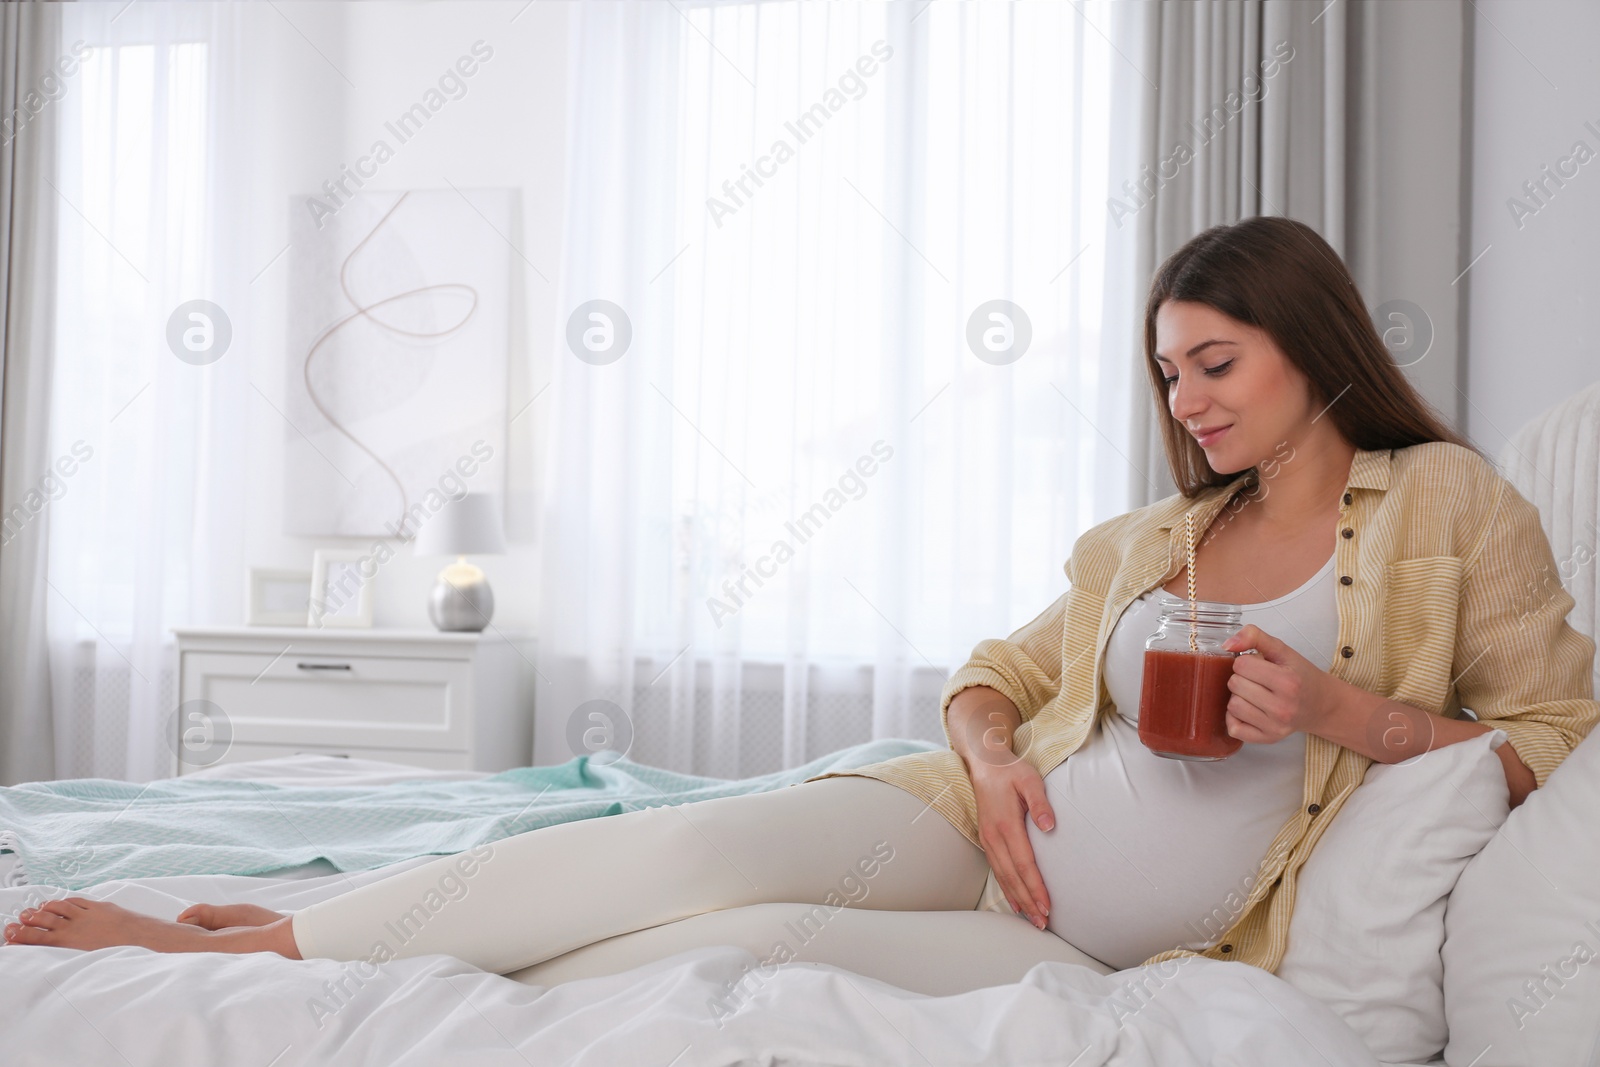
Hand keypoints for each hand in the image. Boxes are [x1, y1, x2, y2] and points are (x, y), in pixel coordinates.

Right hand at [970, 758, 1054, 929]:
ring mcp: (988, 838)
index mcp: (1006, 824)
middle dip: (1028, 901)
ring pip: (1002, 876)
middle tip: (1043, 922)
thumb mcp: (1030, 779)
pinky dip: (1006, 887)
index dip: (1035, 887)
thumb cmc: (1010, 770)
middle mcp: (994, 836)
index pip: (1024, 864)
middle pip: (1012, 876)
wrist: (984, 763)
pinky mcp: (986, 838)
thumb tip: (1049, 826)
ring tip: (1031, 918)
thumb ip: (1041, 802)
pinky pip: (996, 869)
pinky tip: (1015, 900)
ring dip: (1017, 899)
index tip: (1048, 906)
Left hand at [1219, 624, 1338, 742]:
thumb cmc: (1300, 676)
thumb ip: (1255, 637)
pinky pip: (1234, 729)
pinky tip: (1249, 709)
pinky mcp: (1268, 739)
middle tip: (1258, 680)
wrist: (1321, 704)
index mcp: (1288, 682)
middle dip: (1241, 678)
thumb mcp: (1283, 650)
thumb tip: (1228, 644)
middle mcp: (1282, 708)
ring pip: (1232, 706)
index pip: (1241, 665)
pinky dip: (1235, 718)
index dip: (1246, 661)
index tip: (1259, 665)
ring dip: (1238, 696)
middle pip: (1234, 685)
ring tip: (1255, 693)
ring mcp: (1275, 726)